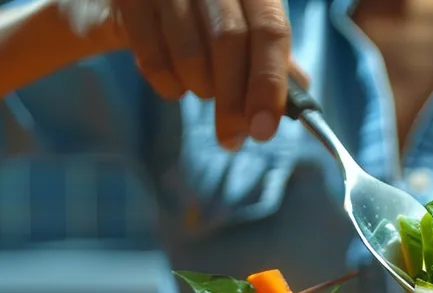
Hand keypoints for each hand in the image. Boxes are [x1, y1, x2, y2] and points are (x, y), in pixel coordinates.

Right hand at [54, 0, 305, 150]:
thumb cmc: (199, 12)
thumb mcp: (239, 19)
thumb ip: (268, 52)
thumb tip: (302, 91)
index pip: (270, 29)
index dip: (269, 83)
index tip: (264, 129)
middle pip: (230, 41)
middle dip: (233, 100)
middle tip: (233, 138)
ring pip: (191, 53)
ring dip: (202, 88)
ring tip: (203, 91)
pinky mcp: (130, 1)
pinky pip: (154, 60)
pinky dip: (169, 85)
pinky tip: (175, 85)